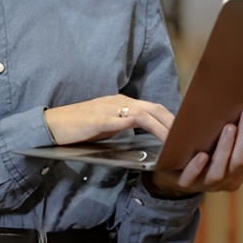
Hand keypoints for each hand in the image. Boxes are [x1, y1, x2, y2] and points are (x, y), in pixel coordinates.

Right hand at [43, 96, 174, 145]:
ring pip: (146, 113)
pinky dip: (146, 127)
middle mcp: (120, 101)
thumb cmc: (78, 128)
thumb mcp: (106, 126)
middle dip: (174, 122)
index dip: (170, 118)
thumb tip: (143, 137)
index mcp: (122, 103)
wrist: (53, 125)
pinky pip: (129, 120)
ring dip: (164, 127)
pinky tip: (154, 137)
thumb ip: (123, 127)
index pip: (153, 108)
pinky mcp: (102, 119)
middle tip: (189, 137)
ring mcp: (111, 108)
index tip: (184, 132)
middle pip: (155, 108)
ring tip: (177, 141)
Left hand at [146, 105, 242, 197]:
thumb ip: (241, 138)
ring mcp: (206, 183)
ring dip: (226, 148)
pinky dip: (197, 167)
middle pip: (241, 160)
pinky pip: (191, 178)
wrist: (174, 172)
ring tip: (230, 127)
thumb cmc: (204, 151)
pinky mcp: (185, 183)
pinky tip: (202, 155)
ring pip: (220, 170)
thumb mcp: (223, 144)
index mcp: (241, 169)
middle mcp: (228, 179)